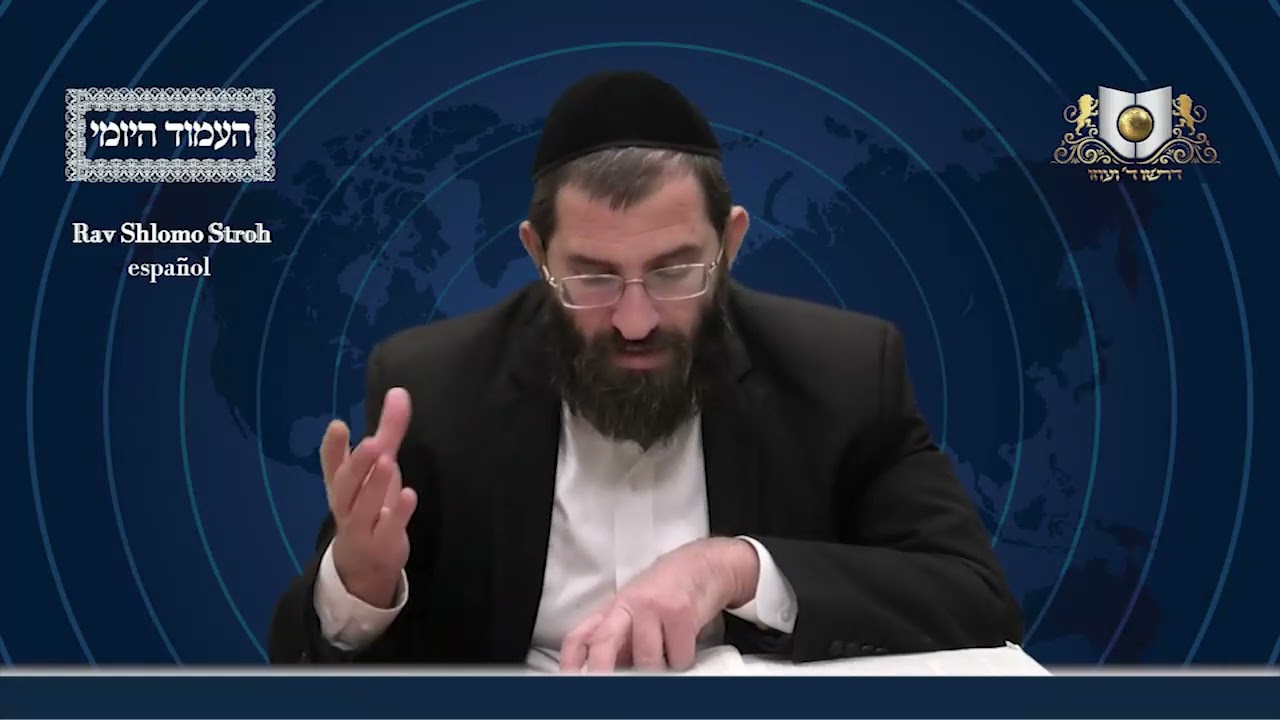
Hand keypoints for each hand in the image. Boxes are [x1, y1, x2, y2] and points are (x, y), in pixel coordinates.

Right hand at [321, 387, 417, 608]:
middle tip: (371, 443)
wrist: (363, 564)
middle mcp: (347, 505)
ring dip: (375, 486)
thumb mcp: (380, 467)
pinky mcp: (383, 543)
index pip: (332, 464)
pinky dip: (398, 514)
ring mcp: (364, 526)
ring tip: (388, 462)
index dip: (333, 447)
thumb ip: (389, 430)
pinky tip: (409, 495)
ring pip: (364, 507)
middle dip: (357, 464)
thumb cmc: (370, 506)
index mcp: (342, 485)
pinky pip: (388, 529)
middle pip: (347, 485)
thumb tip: (398, 391)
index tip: (337, 425)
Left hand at [559, 537, 759, 672]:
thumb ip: (619, 641)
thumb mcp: (634, 611)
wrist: (702, 565)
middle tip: (607, 687)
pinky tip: (684, 641)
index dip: (569, 663)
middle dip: (602, 672)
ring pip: (648, 662)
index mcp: (611, 610)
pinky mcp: (679, 612)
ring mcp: (652, 608)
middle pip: (604, 644)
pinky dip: (683, 660)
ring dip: (660, 669)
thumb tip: (607, 675)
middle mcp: (627, 606)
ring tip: (667, 653)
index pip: (580, 637)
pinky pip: (678, 659)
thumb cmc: (666, 593)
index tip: (568, 681)